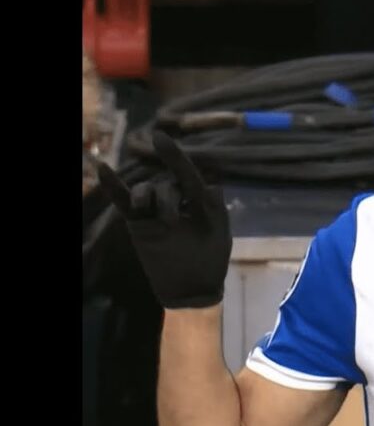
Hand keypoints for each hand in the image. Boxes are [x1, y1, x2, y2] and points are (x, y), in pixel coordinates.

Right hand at [96, 131, 231, 308]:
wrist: (192, 289)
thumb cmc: (211, 261)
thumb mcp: (219, 233)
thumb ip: (214, 208)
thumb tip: (211, 185)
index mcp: (197, 199)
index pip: (186, 173)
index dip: (174, 155)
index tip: (158, 136)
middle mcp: (175, 200)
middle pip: (165, 183)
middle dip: (168, 198)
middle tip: (172, 223)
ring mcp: (154, 211)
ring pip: (145, 191)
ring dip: (147, 197)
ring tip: (157, 219)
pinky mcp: (138, 223)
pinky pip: (123, 201)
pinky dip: (113, 186)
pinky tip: (102, 168)